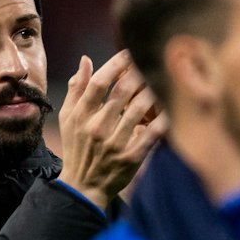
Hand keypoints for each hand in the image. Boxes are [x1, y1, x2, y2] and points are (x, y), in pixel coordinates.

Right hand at [56, 51, 166, 210]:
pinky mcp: (131, 157)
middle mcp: (96, 127)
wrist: (83, 186)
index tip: (129, 53)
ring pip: (141, 109)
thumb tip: (86, 59)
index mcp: (80, 115)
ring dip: (154, 92)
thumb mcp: (68, 118)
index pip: (100, 83)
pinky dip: (163, 118)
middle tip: (151, 63)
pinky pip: (152, 133)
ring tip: (162, 81)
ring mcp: (114, 143)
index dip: (116, 64)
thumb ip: (77, 88)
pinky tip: (170, 107)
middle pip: (123, 92)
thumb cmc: (77, 146)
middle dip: (140, 74)